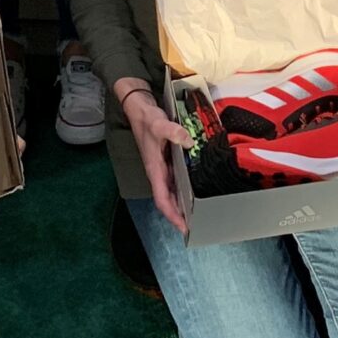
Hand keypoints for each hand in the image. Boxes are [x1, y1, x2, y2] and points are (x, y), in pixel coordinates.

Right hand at [121, 84, 190, 234]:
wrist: (140, 110)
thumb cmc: (147, 119)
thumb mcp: (159, 124)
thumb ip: (173, 132)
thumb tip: (188, 140)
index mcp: (154, 169)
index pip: (162, 200)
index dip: (172, 215)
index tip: (183, 227)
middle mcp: (158, 172)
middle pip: (168, 201)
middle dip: (179, 215)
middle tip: (196, 226)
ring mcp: (162, 168)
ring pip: (171, 192)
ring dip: (181, 204)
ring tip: (197, 214)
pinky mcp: (166, 161)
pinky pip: (175, 181)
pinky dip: (182, 190)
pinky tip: (193, 191)